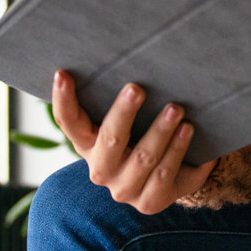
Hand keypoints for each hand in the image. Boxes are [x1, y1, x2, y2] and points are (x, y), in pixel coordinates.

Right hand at [51, 70, 216, 214]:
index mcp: (87, 144)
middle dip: (124, 113)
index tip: (62, 74)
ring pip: (143, 159)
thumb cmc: (142, 133)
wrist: (167, 176)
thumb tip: (131, 48)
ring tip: (176, 109)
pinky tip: (188, 131)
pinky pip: (164, 176)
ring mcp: (125, 189)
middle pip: (110, 141)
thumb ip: (123, 97)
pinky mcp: (150, 203)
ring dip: (160, 132)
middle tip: (137, 88)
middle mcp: (101, 170)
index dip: (63, 100)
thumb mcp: (127, 119)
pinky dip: (178, 151)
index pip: (69, 121)